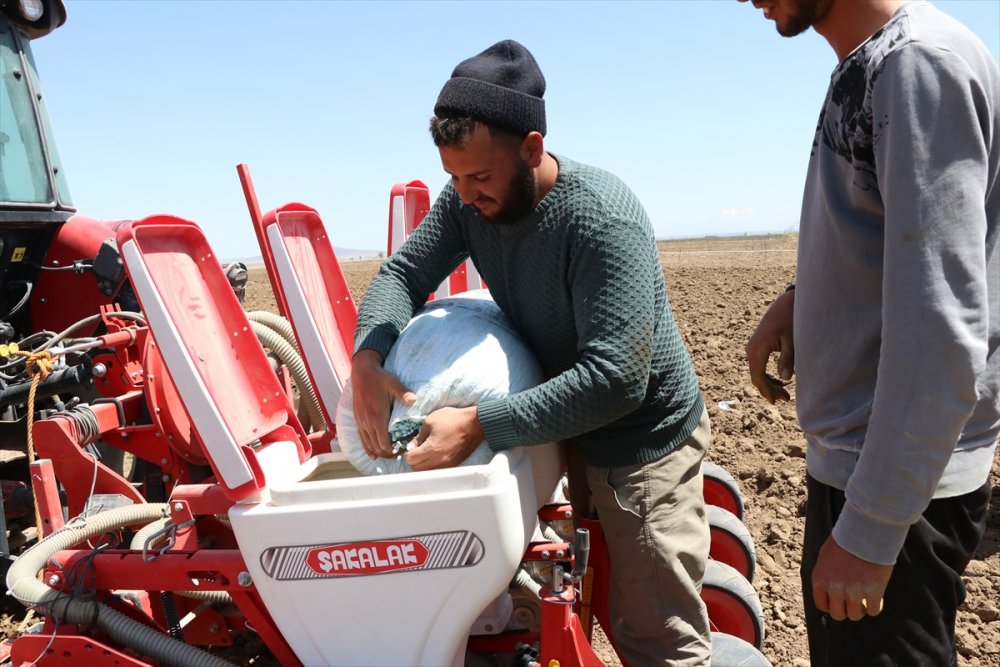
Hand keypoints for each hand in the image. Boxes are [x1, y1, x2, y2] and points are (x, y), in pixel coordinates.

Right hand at [350, 350, 415, 457]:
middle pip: (377, 448)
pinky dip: (367, 448)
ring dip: (378, 452)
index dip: (393, 450)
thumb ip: (403, 393)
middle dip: (388, 454)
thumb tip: (415, 400)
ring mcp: (361, 422)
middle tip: (399, 453)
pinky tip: (373, 454)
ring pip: (369, 445)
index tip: (403, 449)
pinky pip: (361, 439)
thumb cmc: (380, 378)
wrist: (362, 373)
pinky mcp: (358, 420)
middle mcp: (368, 423)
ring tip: (390, 454)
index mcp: (377, 417)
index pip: (384, 443)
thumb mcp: (393, 384)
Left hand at [405, 406, 483, 470]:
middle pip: (417, 469)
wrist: (475, 424)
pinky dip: (433, 466)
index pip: (410, 459)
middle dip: (413, 460)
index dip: (407, 453)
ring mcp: (447, 464)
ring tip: (425, 453)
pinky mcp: (454, 464)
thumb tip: (412, 446)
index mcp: (431, 449)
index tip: (410, 447)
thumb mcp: (430, 421)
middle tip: (416, 450)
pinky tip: (435, 456)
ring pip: (427, 472)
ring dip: (423, 465)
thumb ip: (418, 436)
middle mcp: (438, 460)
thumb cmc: (453, 419)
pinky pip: (438, 470)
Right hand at [746, 288, 794, 402]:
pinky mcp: (758, 346)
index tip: (776, 402)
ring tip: (785, 393)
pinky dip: (768, 375)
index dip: (767, 391)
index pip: (758, 376)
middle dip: (769, 390)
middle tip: (786, 399)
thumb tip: (785, 379)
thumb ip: (788, 359)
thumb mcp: (792, 341)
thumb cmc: (792, 320)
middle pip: (756, 376)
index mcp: (757, 349)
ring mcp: (753, 347)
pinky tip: (780, 380)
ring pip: (757, 372)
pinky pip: (759, 365)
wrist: (787, 303)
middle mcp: (751, 349)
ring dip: (769, 383)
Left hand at [812, 536, 892, 620]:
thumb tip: (827, 589)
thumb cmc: (845, 540)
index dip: (830, 605)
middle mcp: (834, 589)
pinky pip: (873, 611)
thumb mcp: (825, 556)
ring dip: (860, 609)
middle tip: (852, 601)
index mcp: (820, 579)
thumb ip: (825, 574)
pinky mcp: (873, 593)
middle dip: (845, 609)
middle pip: (838, 614)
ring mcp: (854, 592)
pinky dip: (875, 606)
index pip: (821, 605)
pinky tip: (876, 597)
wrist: (865, 532)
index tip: (838, 602)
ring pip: (855, 616)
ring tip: (864, 599)